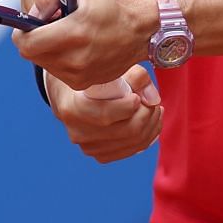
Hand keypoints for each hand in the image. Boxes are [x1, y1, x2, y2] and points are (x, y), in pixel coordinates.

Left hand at [12, 0, 150, 90]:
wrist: (139, 33)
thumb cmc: (110, 7)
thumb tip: (31, 14)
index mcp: (73, 33)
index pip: (27, 43)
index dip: (22, 32)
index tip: (28, 24)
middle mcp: (75, 59)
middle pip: (30, 55)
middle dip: (33, 39)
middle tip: (47, 27)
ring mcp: (79, 75)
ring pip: (42, 64)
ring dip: (46, 50)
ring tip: (65, 36)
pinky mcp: (83, 84)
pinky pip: (57, 72)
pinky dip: (58, 60)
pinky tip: (74, 48)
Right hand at [47, 64, 161, 163]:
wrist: (68, 96)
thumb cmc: (89, 77)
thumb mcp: (107, 68)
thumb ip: (134, 76)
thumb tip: (154, 99)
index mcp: (73, 108)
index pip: (107, 115)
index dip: (131, 106)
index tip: (138, 95)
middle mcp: (78, 132)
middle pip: (126, 131)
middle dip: (148, 116)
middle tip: (154, 103)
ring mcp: (88, 146)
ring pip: (132, 143)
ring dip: (151, 127)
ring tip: (155, 111)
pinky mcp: (99, 154)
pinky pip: (130, 151)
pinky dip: (146, 138)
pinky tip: (150, 124)